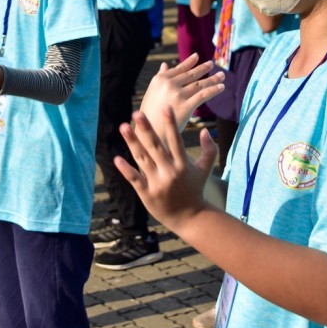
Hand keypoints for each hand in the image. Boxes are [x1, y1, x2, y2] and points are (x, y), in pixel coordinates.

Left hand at [115, 109, 216, 232]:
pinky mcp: (147, 194)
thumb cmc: (196, 189)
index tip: (165, 108)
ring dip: (132, 143)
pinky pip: (134, 179)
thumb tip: (205, 131)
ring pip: (142, 160)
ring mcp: (157, 184)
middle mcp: (170, 172)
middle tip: (137, 112)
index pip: (175, 141)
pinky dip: (125, 169)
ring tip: (123, 126)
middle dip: (146, 129)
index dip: (170, 124)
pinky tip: (117, 158)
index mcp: (183, 165)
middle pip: (156, 147)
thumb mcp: (206, 169)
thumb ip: (209, 149)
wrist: (190, 218)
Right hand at [138, 53, 224, 137]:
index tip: (197, 56)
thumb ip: (160, 77)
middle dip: (203, 68)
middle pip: (191, 75)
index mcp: (160, 79)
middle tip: (212, 63)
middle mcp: (169, 84)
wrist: (150, 133)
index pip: (179, 68)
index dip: (189, 62)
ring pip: (200, 84)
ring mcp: (178, 94)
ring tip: (222, 76)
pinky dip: (214, 90)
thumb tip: (165, 64)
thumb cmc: (150, 114)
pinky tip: (221, 88)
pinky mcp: (186, 106)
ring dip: (213, 79)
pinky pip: (203, 95)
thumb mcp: (152, 92)